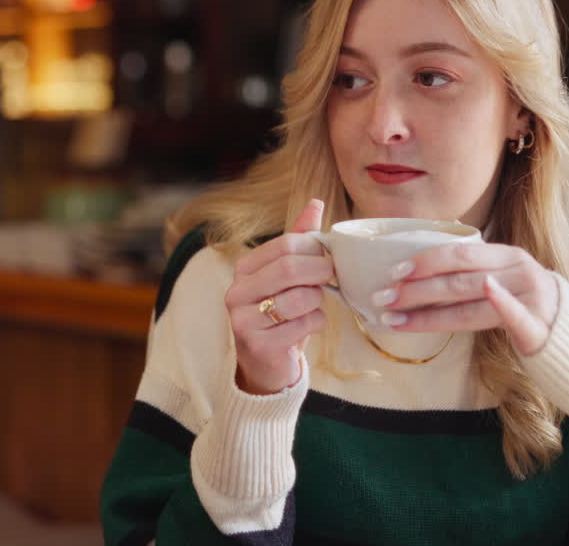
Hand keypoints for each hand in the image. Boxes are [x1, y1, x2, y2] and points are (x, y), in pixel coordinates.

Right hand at [225, 199, 332, 394]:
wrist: (266, 364)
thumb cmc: (280, 315)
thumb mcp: (288, 277)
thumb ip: (299, 241)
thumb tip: (315, 204)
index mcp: (244, 269)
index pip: (285, 244)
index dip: (315, 249)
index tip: (326, 258)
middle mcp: (237, 291)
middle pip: (290, 268)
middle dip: (320, 271)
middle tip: (331, 277)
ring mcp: (243, 319)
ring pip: (299, 299)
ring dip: (317, 302)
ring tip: (313, 305)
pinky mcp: (258, 344)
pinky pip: (304, 325)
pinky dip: (316, 324)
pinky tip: (308, 326)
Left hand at [379, 242, 558, 355]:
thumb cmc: (524, 301)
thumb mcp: (502, 277)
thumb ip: (470, 270)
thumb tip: (415, 269)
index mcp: (506, 255)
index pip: (458, 253)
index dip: (425, 261)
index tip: (393, 271)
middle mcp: (517, 271)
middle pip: (458, 280)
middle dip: (416, 289)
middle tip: (382, 297)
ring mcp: (528, 297)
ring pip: (470, 304)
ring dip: (427, 314)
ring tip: (393, 318)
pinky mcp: (537, 326)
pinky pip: (514, 314)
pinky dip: (501, 302)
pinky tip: (485, 294)